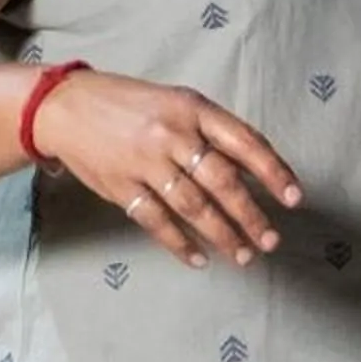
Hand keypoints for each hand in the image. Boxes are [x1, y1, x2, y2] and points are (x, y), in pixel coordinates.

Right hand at [30, 70, 302, 268]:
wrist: (66, 107)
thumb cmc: (131, 105)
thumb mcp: (176, 102)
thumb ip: (212, 133)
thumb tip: (251, 171)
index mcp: (192, 108)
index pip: (244, 141)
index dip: (273, 171)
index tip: (294, 199)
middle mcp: (171, 134)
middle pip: (221, 181)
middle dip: (250, 216)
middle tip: (270, 241)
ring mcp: (144, 162)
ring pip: (193, 207)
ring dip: (222, 235)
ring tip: (243, 256)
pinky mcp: (121, 186)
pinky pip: (156, 221)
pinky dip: (180, 243)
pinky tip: (199, 258)